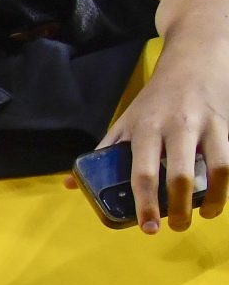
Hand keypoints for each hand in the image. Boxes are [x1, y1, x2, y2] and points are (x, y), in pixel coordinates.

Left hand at [91, 47, 228, 232]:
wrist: (195, 57)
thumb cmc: (155, 98)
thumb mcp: (124, 120)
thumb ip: (102, 153)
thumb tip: (71, 185)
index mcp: (143, 130)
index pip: (142, 174)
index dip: (144, 204)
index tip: (147, 227)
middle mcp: (175, 127)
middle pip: (179, 176)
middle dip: (177, 208)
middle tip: (173, 227)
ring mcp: (204, 125)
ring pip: (215, 168)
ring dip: (213, 199)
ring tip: (205, 215)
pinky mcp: (225, 123)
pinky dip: (227, 182)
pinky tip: (220, 195)